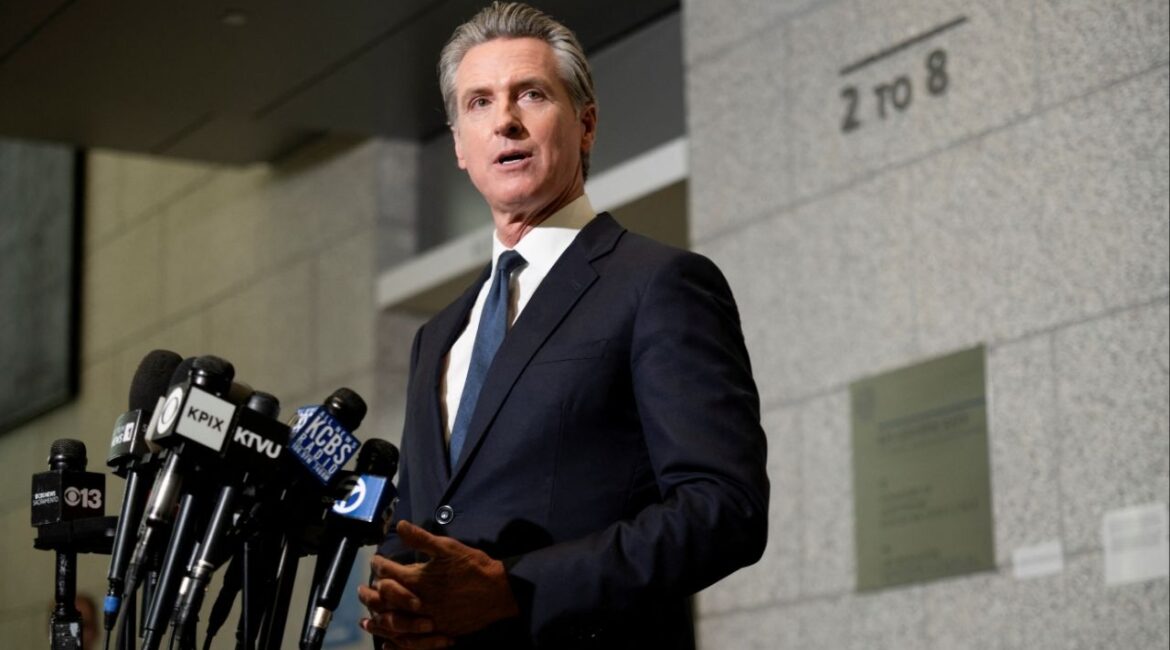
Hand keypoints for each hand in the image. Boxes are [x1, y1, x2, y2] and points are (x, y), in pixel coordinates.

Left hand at [360, 520, 519, 642]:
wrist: (498, 592)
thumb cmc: (473, 566)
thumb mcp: (448, 547)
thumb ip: (421, 538)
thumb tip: (399, 526)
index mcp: (418, 579)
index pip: (388, 571)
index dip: (378, 564)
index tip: (374, 559)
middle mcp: (418, 601)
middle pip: (385, 600)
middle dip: (370, 594)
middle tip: (361, 590)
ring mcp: (427, 619)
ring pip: (394, 622)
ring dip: (377, 619)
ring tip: (367, 618)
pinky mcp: (437, 631)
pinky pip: (410, 641)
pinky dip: (395, 640)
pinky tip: (387, 641)